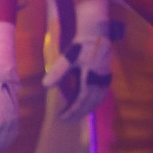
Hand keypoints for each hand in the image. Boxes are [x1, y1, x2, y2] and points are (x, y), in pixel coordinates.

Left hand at [43, 0, 112, 120]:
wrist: (97, 32)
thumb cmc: (82, 44)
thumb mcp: (68, 56)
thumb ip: (58, 71)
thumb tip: (45, 86)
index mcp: (92, 77)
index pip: (82, 99)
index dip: (73, 110)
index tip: (62, 117)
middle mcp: (101, 80)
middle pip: (91, 103)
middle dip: (79, 113)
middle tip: (66, 120)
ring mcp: (105, 78)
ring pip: (98, 100)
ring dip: (87, 109)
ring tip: (75, 114)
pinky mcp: (106, 76)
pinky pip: (102, 94)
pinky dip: (94, 102)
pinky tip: (87, 103)